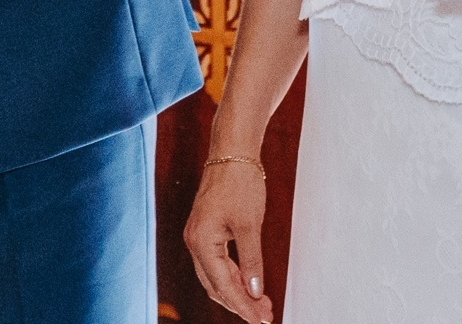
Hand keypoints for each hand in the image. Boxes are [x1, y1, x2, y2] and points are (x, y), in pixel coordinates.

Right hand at [185, 155, 272, 321]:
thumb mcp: (250, 224)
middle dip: (241, 303)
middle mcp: (194, 241)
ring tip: (263, 302)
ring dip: (238, 291)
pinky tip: (250, 282)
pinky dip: (234, 276)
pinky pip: (217, 263)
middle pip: (216, 286)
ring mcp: (198, 236)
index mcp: (201, 241)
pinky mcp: (206, 231)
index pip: (223, 285)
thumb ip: (252, 260)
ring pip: (216, 277)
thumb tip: (256, 292)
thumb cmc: (239, 183)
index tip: (263, 320)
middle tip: (267, 314)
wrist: (232, 153)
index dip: (244, 306)